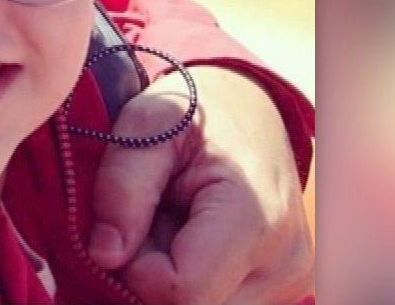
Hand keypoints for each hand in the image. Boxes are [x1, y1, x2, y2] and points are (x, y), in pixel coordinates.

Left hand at [86, 67, 312, 302]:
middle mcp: (285, 262)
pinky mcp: (283, 291)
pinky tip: (191, 241)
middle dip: (153, 275)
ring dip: (172, 279)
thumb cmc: (198, 110)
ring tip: (174, 224)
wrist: (250, 110)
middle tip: (153, 219)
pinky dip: (193, 281)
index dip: (138, 269)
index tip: (131, 225)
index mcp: (257, 217)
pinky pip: (218, 304)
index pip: (182, 293)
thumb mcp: (148, 123)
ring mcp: (290, 283)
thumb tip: (104, 255)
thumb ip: (122, 186)